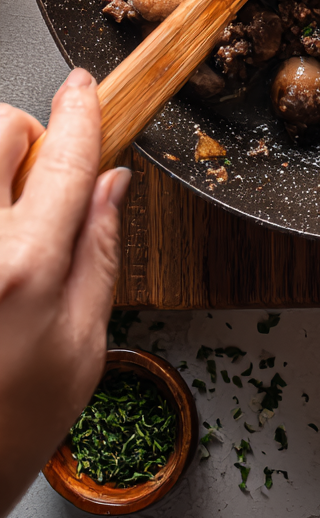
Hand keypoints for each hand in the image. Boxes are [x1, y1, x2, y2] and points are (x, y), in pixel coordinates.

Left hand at [0, 70, 129, 517]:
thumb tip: (111, 185)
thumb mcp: (83, 346)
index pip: (64, 157)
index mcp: (25, 266)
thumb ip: (100, 253)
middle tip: (35, 183)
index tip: (83, 88)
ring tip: (4, 225)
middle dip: (23, 137)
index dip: (80, 112)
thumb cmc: (8, 429)